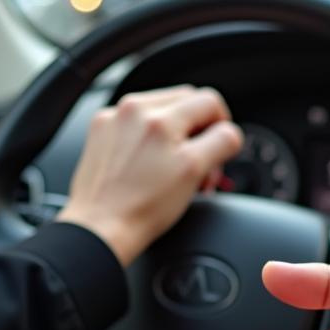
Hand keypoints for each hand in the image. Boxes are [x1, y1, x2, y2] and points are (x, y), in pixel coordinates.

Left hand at [57, 85, 242, 265]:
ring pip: (162, 111)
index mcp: (160, 117)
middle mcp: (134, 109)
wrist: (100, 227)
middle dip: (199, 130)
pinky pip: (137, 123)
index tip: (219, 148)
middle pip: (186, 101)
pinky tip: (151, 166)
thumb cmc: (143, 208)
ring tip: (175, 167)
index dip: (222, 127)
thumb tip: (229, 133)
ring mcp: (115, 118)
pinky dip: (150, 139)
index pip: (210, 101)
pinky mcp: (102, 131)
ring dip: (176, 134)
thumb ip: (221, 142)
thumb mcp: (195, 171)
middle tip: (200, 163)